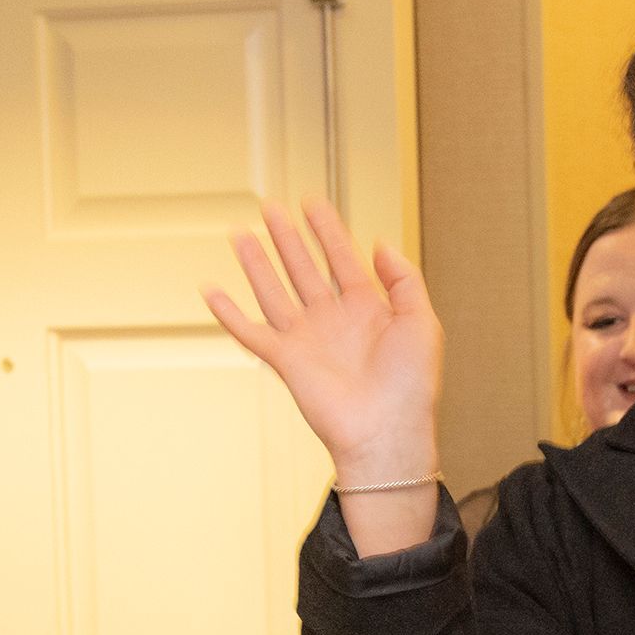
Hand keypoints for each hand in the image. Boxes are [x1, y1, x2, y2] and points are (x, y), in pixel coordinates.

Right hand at [202, 199, 443, 485]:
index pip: (341, 258)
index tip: (311, 202)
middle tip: (270, 207)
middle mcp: (333, 322)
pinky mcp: (286, 362)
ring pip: (274, 291)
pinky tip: (212, 292)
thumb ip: (403, 278)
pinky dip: (228, 314)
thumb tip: (380, 244)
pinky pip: (250, 333)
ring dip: (257, 263)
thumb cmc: (411, 388)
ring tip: (241, 233)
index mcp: (366, 310)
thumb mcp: (422, 321)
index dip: (326, 229)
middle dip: (287, 237)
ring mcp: (307, 341)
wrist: (387, 432)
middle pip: (303, 268)